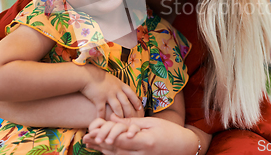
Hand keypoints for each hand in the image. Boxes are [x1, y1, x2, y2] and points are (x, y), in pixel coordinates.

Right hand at [81, 64, 142, 118]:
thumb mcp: (112, 78)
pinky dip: (102, 117)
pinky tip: (103, 122)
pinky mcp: (99, 99)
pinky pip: (102, 111)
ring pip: (117, 107)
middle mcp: (115, 90)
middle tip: (133, 120)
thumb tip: (123, 90)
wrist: (87, 75)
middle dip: (130, 112)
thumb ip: (117, 85)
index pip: (131, 94)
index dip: (136, 102)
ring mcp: (107, 94)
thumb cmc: (99, 76)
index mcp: (120, 84)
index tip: (140, 109)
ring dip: (119, 116)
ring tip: (120, 123)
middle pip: (126, 102)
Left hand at [83, 115, 204, 154]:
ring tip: (89, 142)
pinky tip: (103, 148)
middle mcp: (142, 154)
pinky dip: (112, 153)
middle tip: (86, 138)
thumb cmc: (170, 131)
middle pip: (116, 150)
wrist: (184, 147)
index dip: (105, 137)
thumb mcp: (152, 123)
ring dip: (102, 149)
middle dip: (99, 144)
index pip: (121, 140)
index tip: (93, 133)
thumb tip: (115, 120)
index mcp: (146, 142)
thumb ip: (132, 123)